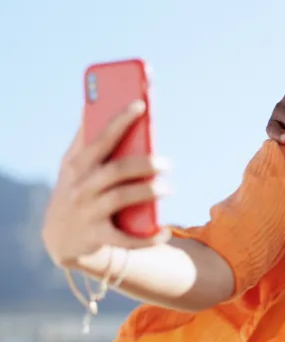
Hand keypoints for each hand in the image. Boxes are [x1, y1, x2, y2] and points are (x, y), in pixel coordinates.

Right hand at [42, 100, 170, 267]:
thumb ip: (86, 138)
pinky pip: (124, 238)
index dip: (121, 120)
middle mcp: (82, 187)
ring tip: (168, 188)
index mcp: (78, 164)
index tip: (141, 104)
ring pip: (121, 198)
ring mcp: (88, 212)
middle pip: (117, 170)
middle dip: (146, 164)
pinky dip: (147, 237)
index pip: (101, 138)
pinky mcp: (97, 236)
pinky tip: (164, 230)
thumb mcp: (74, 165)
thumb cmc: (77, 189)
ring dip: (149, 192)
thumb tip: (95, 102)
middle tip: (167, 164)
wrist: (60, 237)